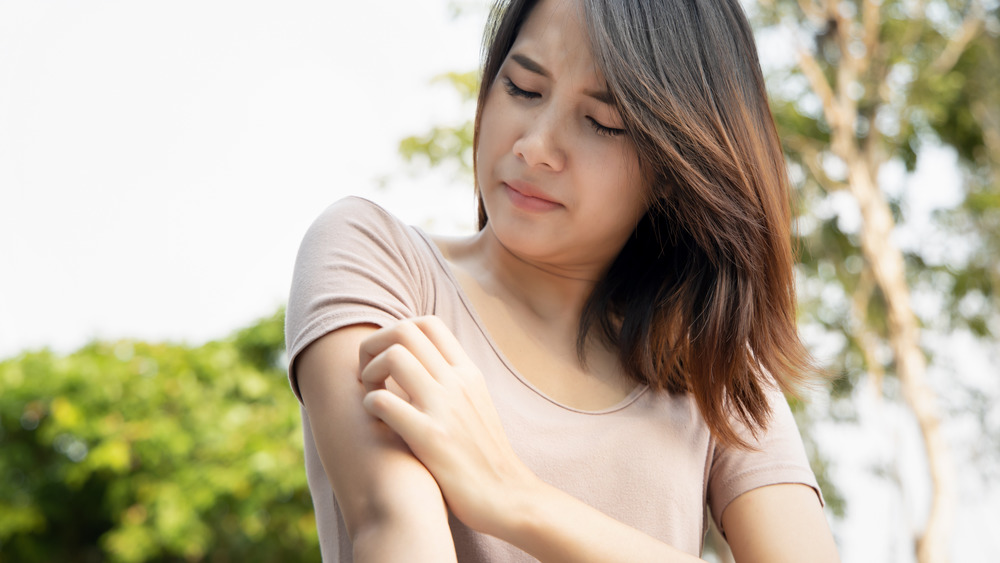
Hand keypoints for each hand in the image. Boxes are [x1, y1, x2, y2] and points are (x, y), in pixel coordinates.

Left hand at [358, 316, 538, 535]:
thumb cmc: (484, 456)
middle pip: (405, 329)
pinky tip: (377, 421)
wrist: (508, 497)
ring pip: (394, 356)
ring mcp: (444, 408)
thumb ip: (452, 382)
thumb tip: (421, 365)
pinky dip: (369, 405)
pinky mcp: (429, 437)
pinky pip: (384, 401)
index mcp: (468, 372)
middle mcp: (457, 382)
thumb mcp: (476, 405)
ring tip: (372, 396)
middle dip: (374, 346)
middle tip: (370, 375)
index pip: (428, 323)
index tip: (388, 361)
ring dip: (369, 372)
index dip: (396, 332)